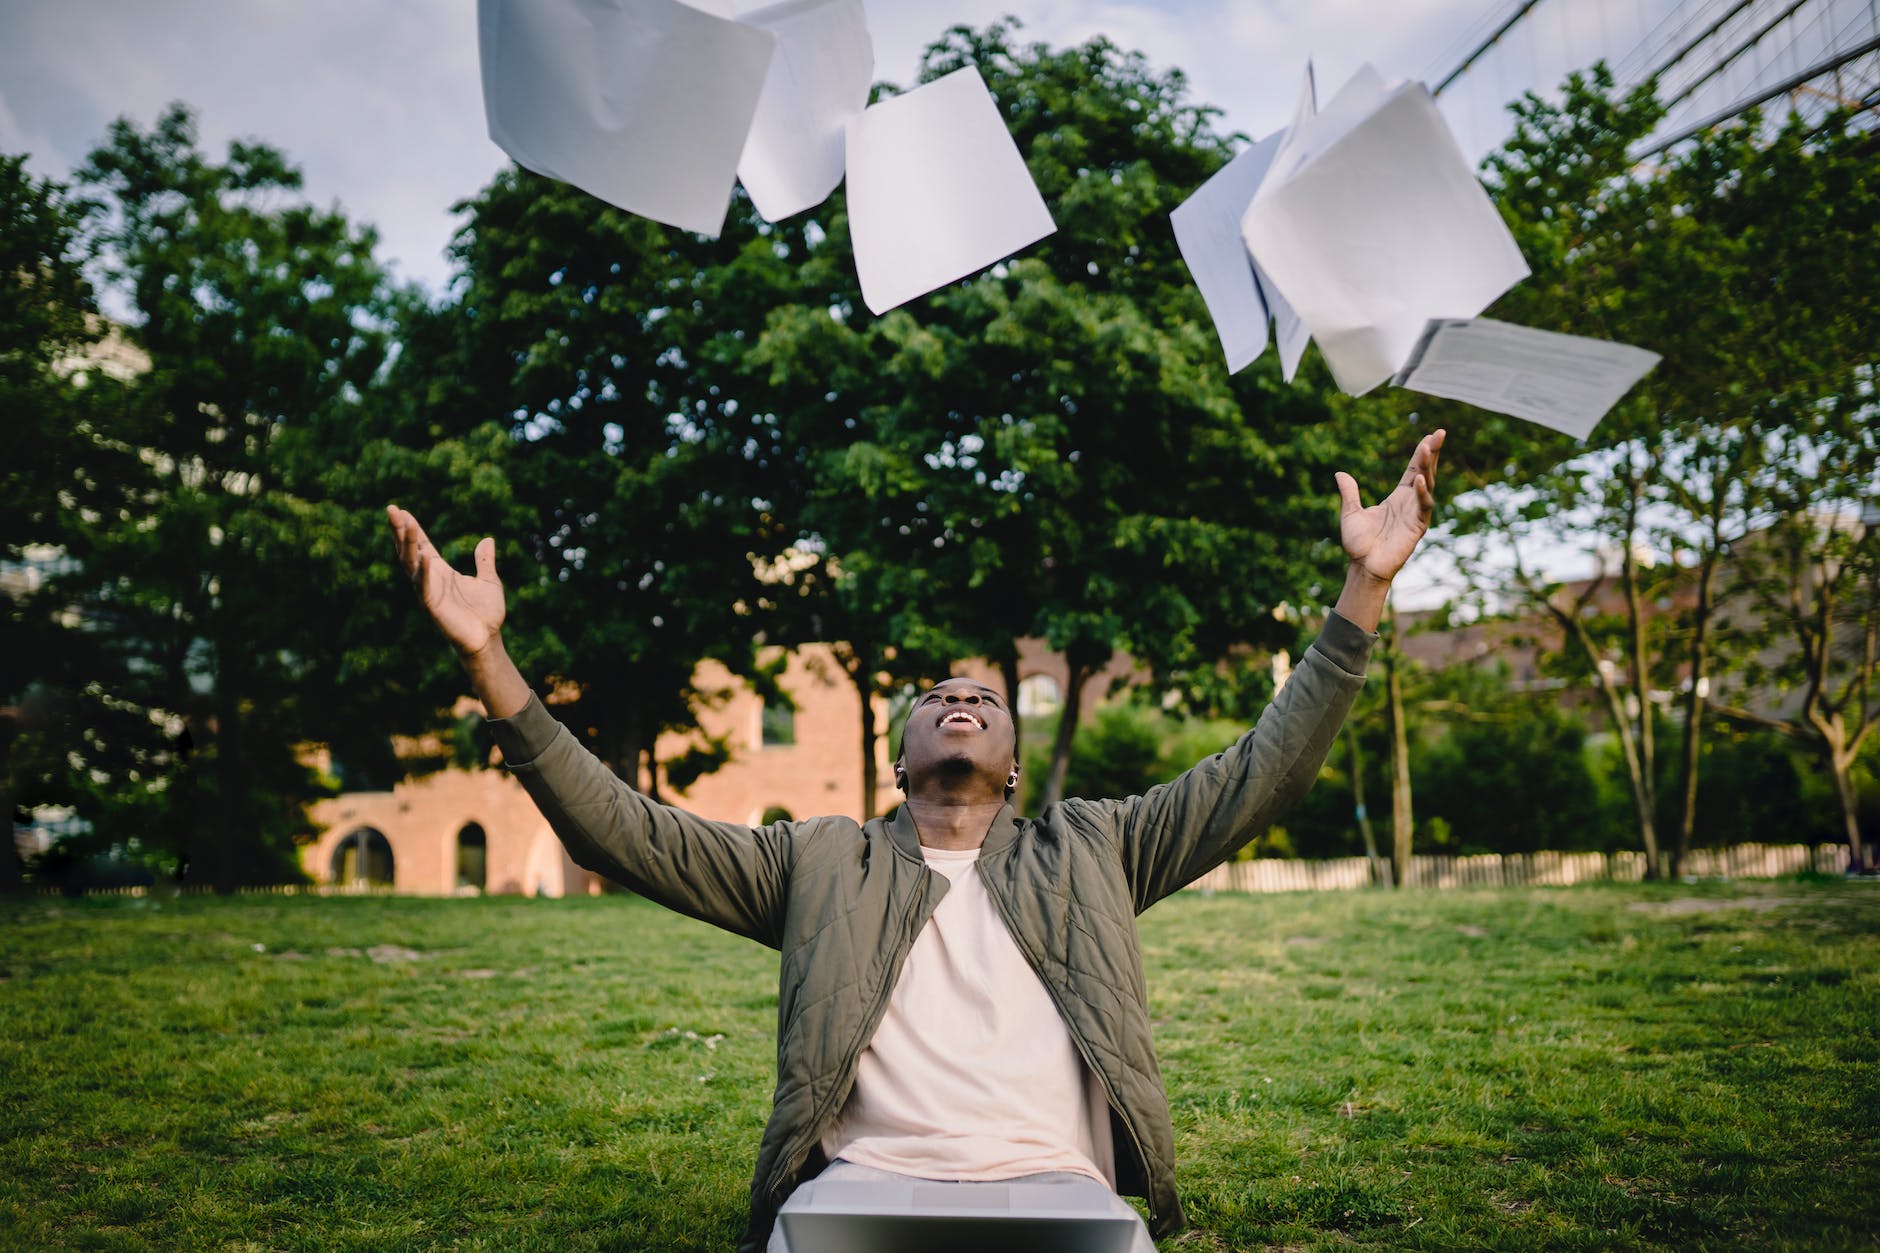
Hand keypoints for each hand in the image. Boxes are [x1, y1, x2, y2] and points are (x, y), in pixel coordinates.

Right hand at [386, 505, 505, 658]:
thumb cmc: (486, 613)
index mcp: (441, 572)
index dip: (412, 529)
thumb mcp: (489, 581)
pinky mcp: (432, 606)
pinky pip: (424, 587)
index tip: (402, 510)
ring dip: (407, 544)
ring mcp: (428, 592)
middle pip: (410, 550)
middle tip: (392, 509)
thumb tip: (487, 539)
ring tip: (404, 524)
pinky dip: (424, 572)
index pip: (422, 545)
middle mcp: (430, 579)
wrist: (487, 639)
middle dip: (400, 530)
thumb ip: (484, 561)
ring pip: (412, 564)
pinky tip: (424, 556)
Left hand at [1335, 429, 1443, 585]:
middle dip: (1432, 452)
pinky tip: (1420, 479)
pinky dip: (1423, 493)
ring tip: (1427, 447)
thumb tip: (1339, 473)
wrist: (1363, 567)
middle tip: (1440, 432)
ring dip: (1428, 466)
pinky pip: (1423, 506)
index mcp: (1398, 497)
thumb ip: (1349, 493)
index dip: (1421, 453)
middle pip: (1425, 471)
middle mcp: (1410, 502)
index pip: (1413, 469)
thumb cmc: (1359, 544)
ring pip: (1427, 484)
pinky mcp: (1417, 526)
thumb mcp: (1350, 513)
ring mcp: (1415, 513)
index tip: (1430, 435)